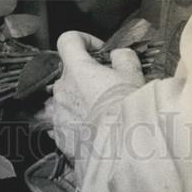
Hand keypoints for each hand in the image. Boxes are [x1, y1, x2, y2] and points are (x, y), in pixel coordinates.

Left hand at [47, 31, 144, 180]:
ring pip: (66, 99)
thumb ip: (123, 56)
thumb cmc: (128, 110)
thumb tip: (117, 55)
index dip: (83, 40)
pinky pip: (65, 122)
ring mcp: (57, 114)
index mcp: (76, 69)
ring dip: (80, 100)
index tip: (99, 51)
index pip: (67, 40)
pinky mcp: (59, 136)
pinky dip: (77, 122)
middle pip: (68, 73)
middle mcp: (61, 89)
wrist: (123, 151)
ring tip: (101, 112)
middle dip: (86, 76)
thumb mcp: (133, 74)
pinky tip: (94, 129)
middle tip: (108, 86)